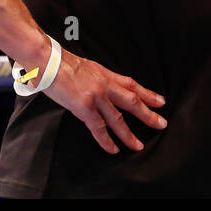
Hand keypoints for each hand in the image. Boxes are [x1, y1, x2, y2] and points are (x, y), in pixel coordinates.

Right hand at [37, 47, 166, 153]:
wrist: (49, 62)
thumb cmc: (64, 64)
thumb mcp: (89, 67)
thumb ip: (100, 79)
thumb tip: (107, 87)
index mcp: (106, 75)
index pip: (132, 85)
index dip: (148, 94)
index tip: (161, 102)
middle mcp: (105, 86)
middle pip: (132, 102)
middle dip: (148, 114)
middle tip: (161, 124)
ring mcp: (96, 97)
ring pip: (118, 119)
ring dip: (129, 134)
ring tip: (138, 145)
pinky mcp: (84, 108)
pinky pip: (98, 128)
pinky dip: (107, 141)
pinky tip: (113, 149)